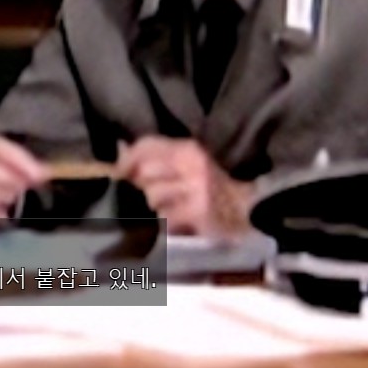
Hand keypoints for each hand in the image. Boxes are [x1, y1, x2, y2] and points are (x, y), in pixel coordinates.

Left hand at [117, 136, 252, 237]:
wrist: (247, 211)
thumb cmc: (211, 188)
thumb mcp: (186, 164)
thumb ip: (154, 156)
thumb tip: (120, 149)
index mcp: (188, 148)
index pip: (146, 144)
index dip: (127, 159)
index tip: (120, 174)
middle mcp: (192, 163)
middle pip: (143, 171)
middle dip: (142, 186)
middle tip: (154, 195)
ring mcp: (196, 187)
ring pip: (152, 196)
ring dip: (156, 207)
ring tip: (172, 209)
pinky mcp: (198, 211)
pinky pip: (165, 217)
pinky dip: (168, 224)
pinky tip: (180, 223)